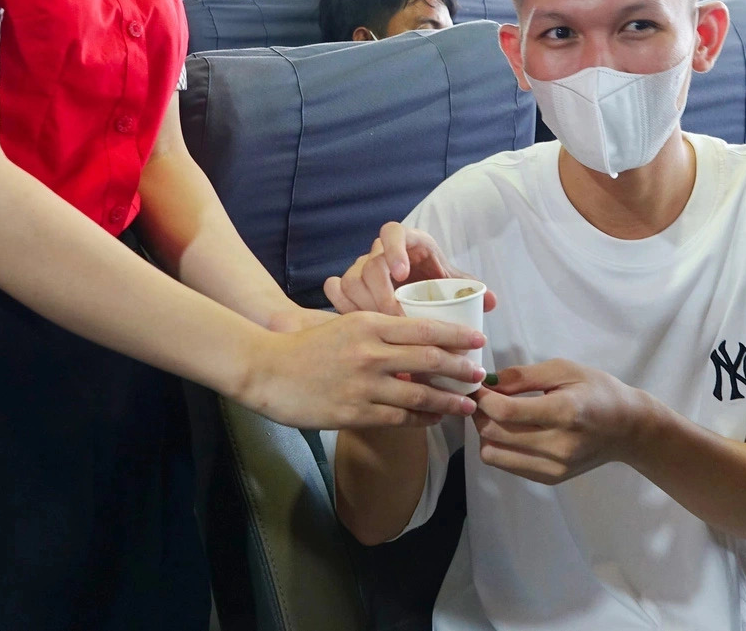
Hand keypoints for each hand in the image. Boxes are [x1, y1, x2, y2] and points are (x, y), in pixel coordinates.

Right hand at [238, 309, 486, 430]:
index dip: (454, 337)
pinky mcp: (354, 413)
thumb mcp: (341, 324)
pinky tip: (434, 420)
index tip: (476, 342)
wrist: (266, 370)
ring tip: (467, 405)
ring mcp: (363, 385)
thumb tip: (411, 335)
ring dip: (448, 401)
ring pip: (419, 395)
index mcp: (368, 324)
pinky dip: (422, 420)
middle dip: (460, 369)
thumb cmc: (304, 346)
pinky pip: (398, 418)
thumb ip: (375, 328)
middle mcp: (370, 352)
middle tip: (479, 375)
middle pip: (428, 360)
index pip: (423, 328)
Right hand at [324, 222, 496, 315]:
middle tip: (396, 317)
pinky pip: (336, 291)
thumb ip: (466, 286)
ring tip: (382, 330)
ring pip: (351, 280)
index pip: (392, 232)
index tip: (402, 274)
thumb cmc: (429, 279)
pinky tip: (359, 327)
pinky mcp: (347, 286)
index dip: (394, 250)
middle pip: (370, 264)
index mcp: (406, 241)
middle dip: (382, 293)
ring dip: (366, 306)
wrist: (407, 281)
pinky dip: (344, 307)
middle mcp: (378, 252)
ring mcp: (359, 269)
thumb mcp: (447, 279)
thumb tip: (491, 301)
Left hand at [471, 360, 651, 485]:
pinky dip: (499, 447)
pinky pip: (506, 465)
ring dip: (485, 433)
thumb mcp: (564, 369)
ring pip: (493, 454)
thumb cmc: (597, 391)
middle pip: (494, 433)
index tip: (476, 385)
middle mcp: (558, 445)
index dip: (482, 398)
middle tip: (482, 397)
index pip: (506, 412)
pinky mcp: (550, 478)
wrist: (627, 428)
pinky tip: (510, 431)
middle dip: (479, 413)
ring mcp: (554, 467)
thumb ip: (522, 376)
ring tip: (496, 415)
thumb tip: (487, 383)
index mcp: (564, 412)